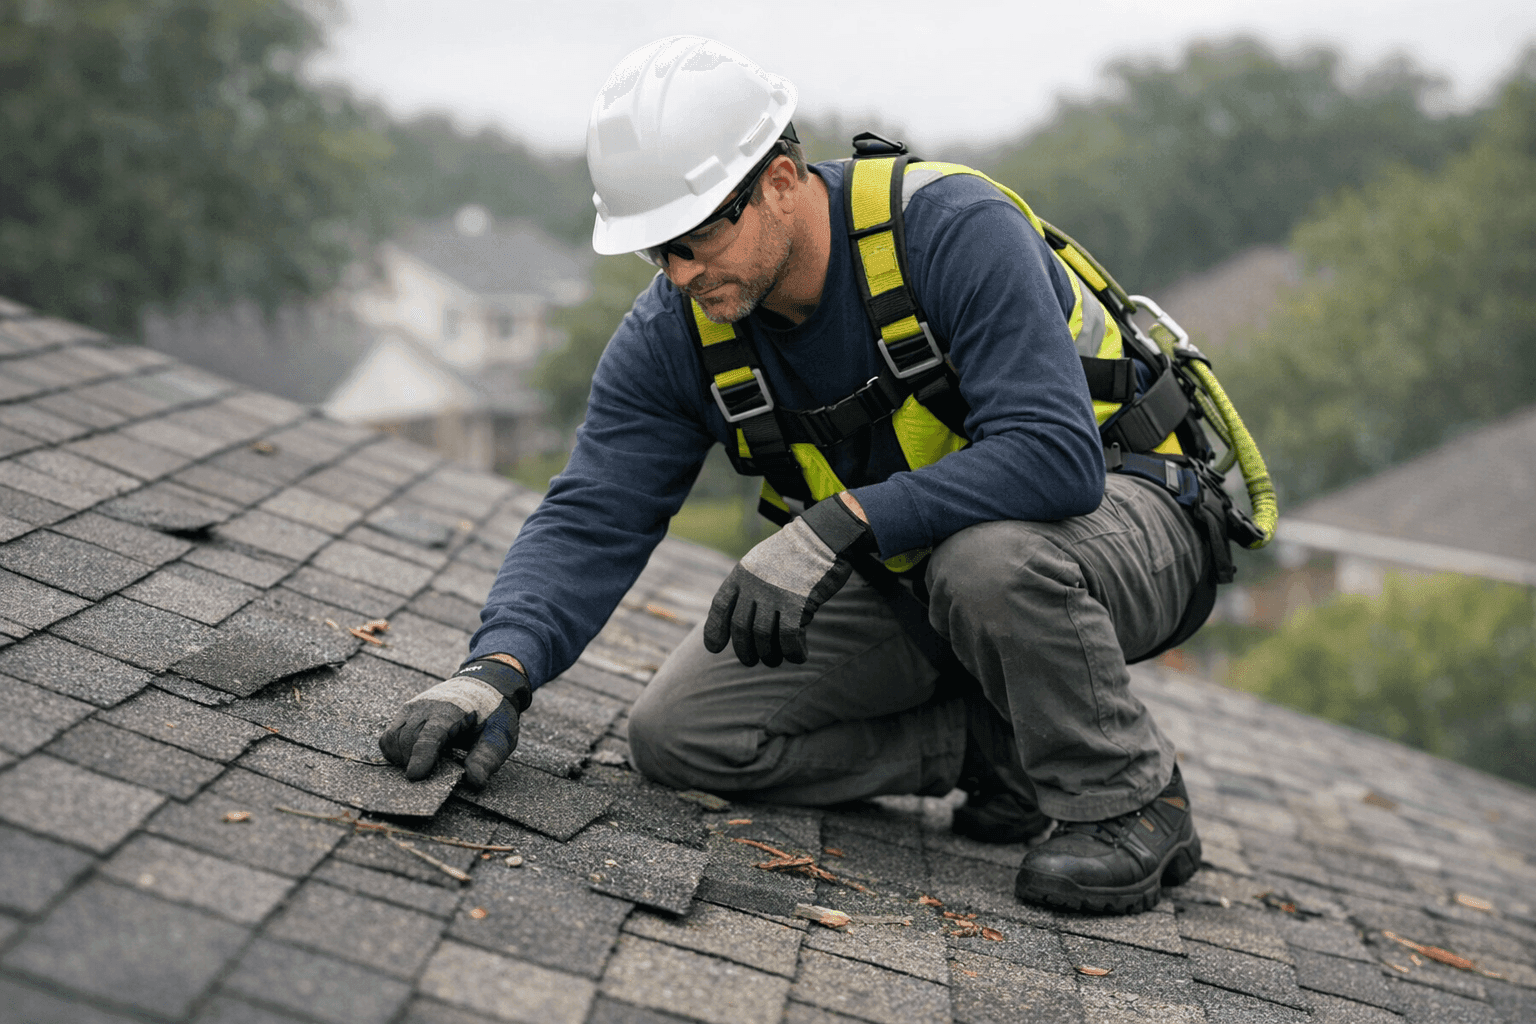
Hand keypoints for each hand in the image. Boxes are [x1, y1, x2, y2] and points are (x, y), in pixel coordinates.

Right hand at [378, 657, 532, 787]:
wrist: (484, 683)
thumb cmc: (492, 713)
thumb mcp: (500, 736)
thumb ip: (487, 758)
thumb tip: (474, 781)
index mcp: (452, 711)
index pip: (430, 734)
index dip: (421, 756)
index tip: (415, 776)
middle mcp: (427, 706)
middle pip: (407, 740)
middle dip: (414, 762)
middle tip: (434, 772)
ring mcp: (413, 708)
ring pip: (393, 739)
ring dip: (403, 758)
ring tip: (426, 764)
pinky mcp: (406, 712)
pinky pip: (389, 736)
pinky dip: (395, 751)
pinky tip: (413, 758)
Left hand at [704, 494, 871, 666]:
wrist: (821, 536)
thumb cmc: (795, 553)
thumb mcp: (761, 562)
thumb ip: (750, 586)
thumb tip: (745, 619)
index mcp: (741, 574)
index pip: (720, 606)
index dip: (714, 629)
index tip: (714, 648)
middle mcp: (754, 585)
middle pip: (741, 627)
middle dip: (744, 650)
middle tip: (751, 660)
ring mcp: (774, 594)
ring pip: (763, 636)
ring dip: (769, 654)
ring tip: (774, 660)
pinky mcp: (797, 602)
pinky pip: (790, 637)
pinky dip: (793, 652)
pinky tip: (799, 656)